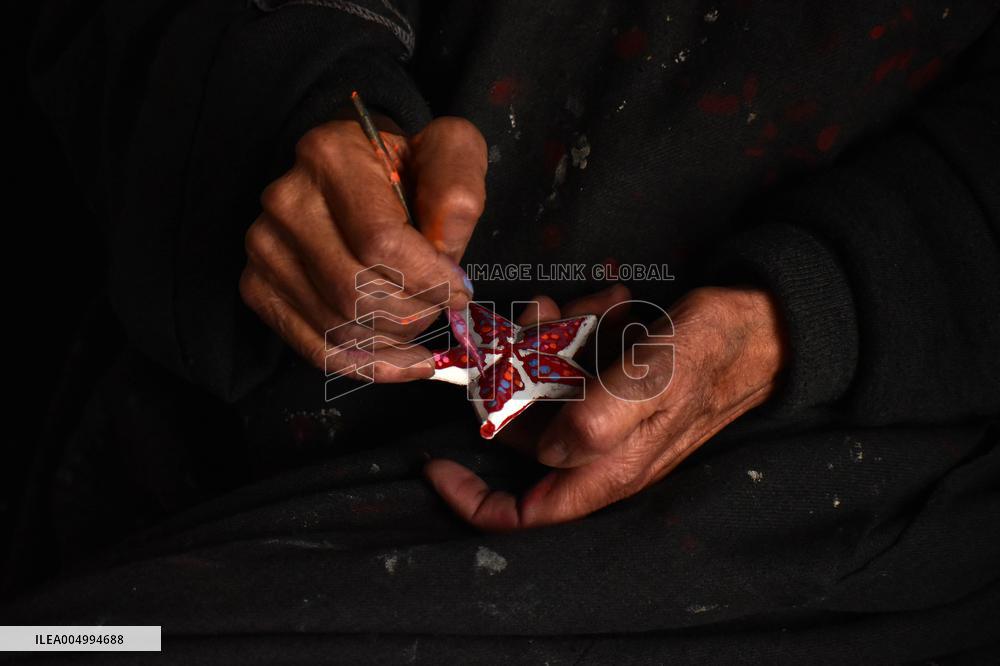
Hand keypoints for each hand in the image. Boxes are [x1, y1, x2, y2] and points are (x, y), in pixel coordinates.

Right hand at [240, 115, 486, 380]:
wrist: (358, 174)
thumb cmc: (407, 165)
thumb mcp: (450, 151)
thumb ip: (457, 188)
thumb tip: (445, 247)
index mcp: (330, 157)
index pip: (380, 242)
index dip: (429, 279)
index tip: (459, 290)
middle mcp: (286, 201)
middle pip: (356, 291)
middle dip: (414, 312)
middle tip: (441, 306)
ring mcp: (265, 248)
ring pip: (339, 326)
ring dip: (395, 338)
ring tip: (422, 321)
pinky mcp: (259, 287)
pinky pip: (317, 349)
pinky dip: (369, 365)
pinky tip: (404, 361)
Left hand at [425, 286, 787, 530]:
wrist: (759, 325)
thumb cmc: (711, 355)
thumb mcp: (656, 383)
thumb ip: (600, 420)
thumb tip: (546, 450)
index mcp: (606, 468)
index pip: (524, 513)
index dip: (472, 499)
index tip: (433, 463)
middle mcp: (596, 449)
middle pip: (522, 430)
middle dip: (513, 373)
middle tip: (533, 319)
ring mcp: (601, 415)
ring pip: (540, 387)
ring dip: (547, 339)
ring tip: (577, 304)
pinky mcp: (608, 383)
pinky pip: (568, 360)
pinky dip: (574, 327)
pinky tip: (605, 302)